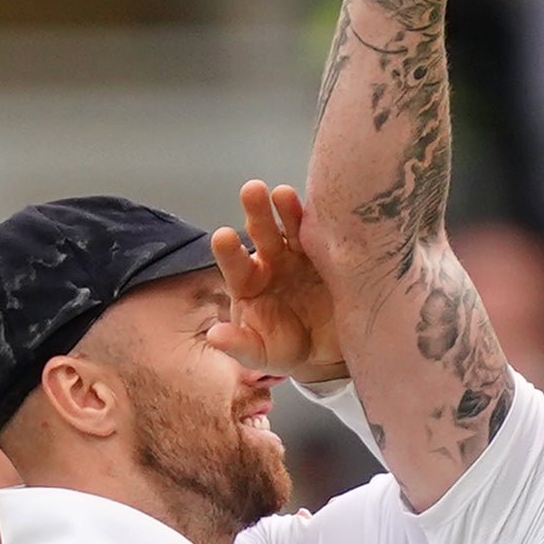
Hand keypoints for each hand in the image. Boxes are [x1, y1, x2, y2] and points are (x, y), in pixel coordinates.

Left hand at [207, 179, 348, 388]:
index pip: (235, 263)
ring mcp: (300, 255)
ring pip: (291, 228)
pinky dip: (323, 223)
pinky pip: (324, 235)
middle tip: (253, 190)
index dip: (230, 250)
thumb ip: (239, 345)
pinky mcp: (328, 255)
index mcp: (249, 282)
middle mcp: (272, 261)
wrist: (325, 353)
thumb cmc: (284, 348)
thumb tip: (215, 336)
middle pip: (262, 233)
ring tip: (284, 194)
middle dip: (257, 213)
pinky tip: (325, 210)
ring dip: (288, 209)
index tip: (223, 237)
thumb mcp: (260, 353)